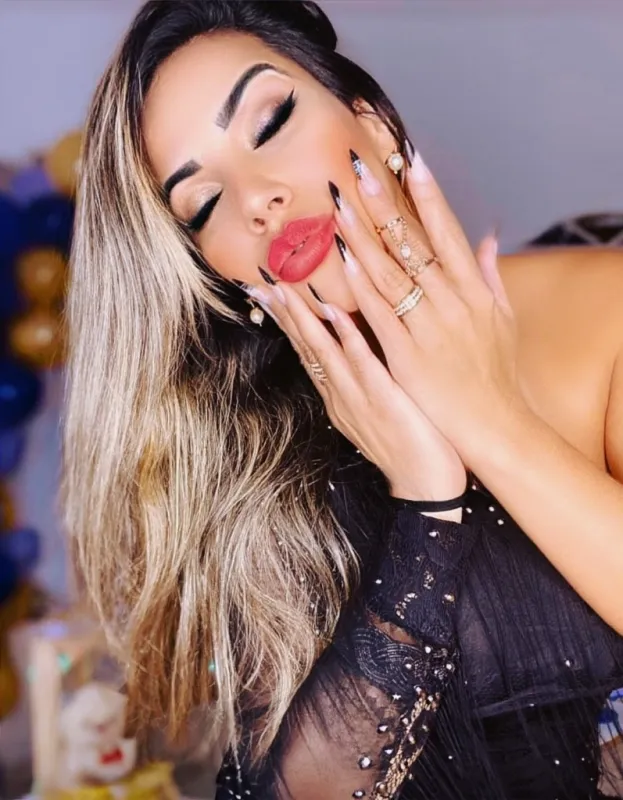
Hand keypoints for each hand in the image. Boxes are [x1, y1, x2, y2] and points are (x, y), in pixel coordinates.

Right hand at [245, 281, 465, 502]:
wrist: (427, 487)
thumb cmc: (412, 445)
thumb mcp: (381, 407)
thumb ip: (367, 378)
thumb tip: (357, 350)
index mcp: (340, 396)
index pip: (309, 353)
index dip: (290, 324)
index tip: (272, 295)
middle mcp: (341, 396)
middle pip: (307, 350)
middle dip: (285, 317)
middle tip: (262, 285)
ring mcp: (358, 398)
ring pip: (324, 352)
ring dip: (303, 320)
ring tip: (284, 290)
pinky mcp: (382, 401)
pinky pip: (361, 364)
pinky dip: (346, 338)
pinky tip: (335, 314)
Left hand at [332, 149, 527, 465]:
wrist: (492, 424)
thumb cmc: (496, 372)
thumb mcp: (503, 320)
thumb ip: (490, 276)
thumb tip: (487, 237)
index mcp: (474, 291)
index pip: (447, 233)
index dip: (428, 196)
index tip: (409, 162)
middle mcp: (453, 302)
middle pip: (413, 246)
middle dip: (385, 205)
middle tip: (359, 171)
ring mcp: (430, 328)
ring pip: (391, 273)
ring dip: (364, 237)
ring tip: (340, 206)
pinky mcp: (408, 356)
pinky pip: (381, 315)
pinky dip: (362, 287)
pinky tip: (344, 261)